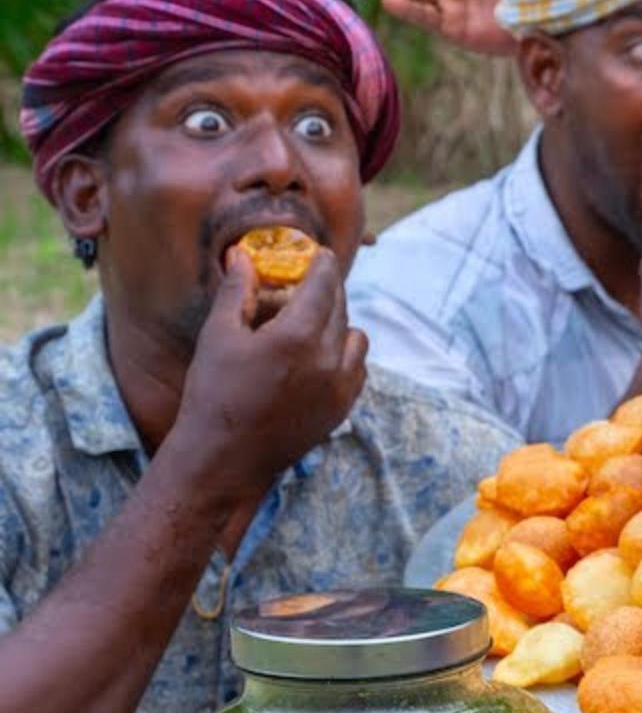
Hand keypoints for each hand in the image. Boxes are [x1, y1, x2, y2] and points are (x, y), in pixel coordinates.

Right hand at [167, 247, 368, 500]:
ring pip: (356, 339)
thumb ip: (239, 292)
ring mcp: (341, 387)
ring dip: (339, 325)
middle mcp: (328, 360)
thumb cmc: (214, 393)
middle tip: (310, 285)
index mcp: (297, 336)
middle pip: (341, 309)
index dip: (323, 265)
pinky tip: (318, 356)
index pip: (323, 285)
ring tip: (310, 325)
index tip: (321, 254)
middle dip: (328, 292)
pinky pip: (357, 369)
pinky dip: (345, 355)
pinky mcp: (343, 409)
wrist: (226, 457)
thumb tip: (243, 255)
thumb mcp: (218, 336)